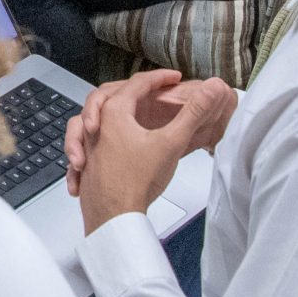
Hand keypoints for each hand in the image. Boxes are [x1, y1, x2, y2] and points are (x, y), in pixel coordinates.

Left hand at [69, 69, 235, 230]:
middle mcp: (95, 124)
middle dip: (131, 90)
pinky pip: (83, 140)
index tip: (174, 78)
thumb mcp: (171, 142)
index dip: (159, 78)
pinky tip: (108, 144)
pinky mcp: (86, 162)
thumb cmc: (137, 182)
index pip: (137, 83)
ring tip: (124, 112)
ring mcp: (87, 143)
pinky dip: (94, 135)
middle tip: (152, 90)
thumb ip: (193, 113)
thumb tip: (213, 88)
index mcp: (114, 112)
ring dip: (106, 109)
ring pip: (89, 115)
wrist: (113, 218)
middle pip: (109, 94)